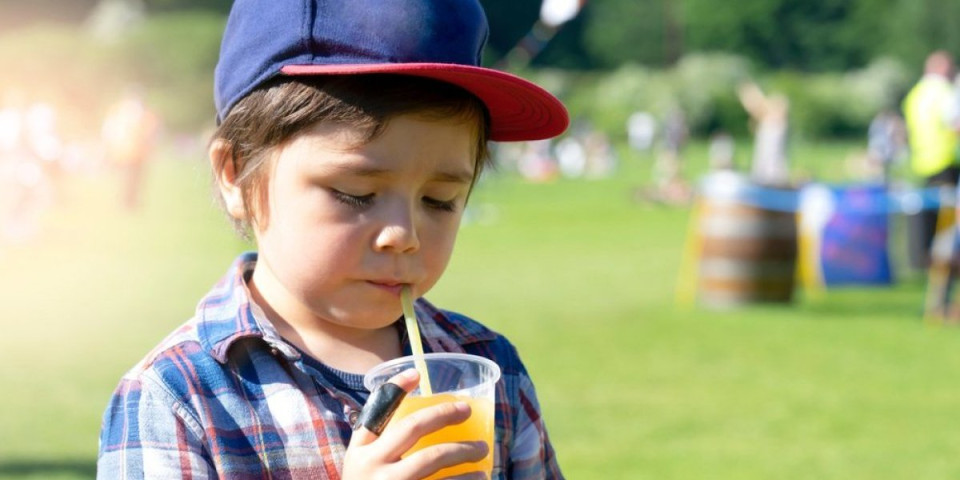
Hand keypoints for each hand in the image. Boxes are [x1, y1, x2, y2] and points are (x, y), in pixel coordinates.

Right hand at [342, 369, 489, 479]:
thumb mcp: (362, 462)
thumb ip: (379, 435)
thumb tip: (413, 383)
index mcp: (361, 453)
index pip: (377, 412)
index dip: (396, 387)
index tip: (417, 373)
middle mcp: (372, 470)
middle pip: (413, 428)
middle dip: (445, 416)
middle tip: (467, 412)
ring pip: (433, 462)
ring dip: (464, 454)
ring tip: (483, 454)